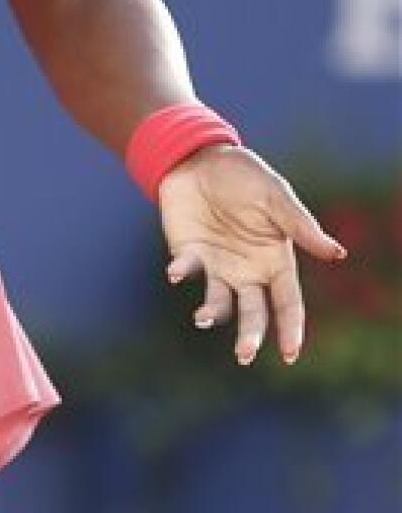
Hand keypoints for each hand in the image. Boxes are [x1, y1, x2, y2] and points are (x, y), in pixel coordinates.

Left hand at [158, 145, 347, 367]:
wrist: (200, 158)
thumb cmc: (245, 177)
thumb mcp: (276, 197)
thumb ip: (300, 226)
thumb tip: (337, 253)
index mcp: (275, 261)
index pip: (287, 302)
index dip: (291, 329)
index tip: (289, 353)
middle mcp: (246, 271)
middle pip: (253, 312)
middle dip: (250, 335)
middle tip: (244, 354)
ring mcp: (216, 265)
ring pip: (218, 301)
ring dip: (211, 312)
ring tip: (204, 317)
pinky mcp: (188, 253)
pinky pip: (186, 270)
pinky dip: (181, 272)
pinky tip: (175, 272)